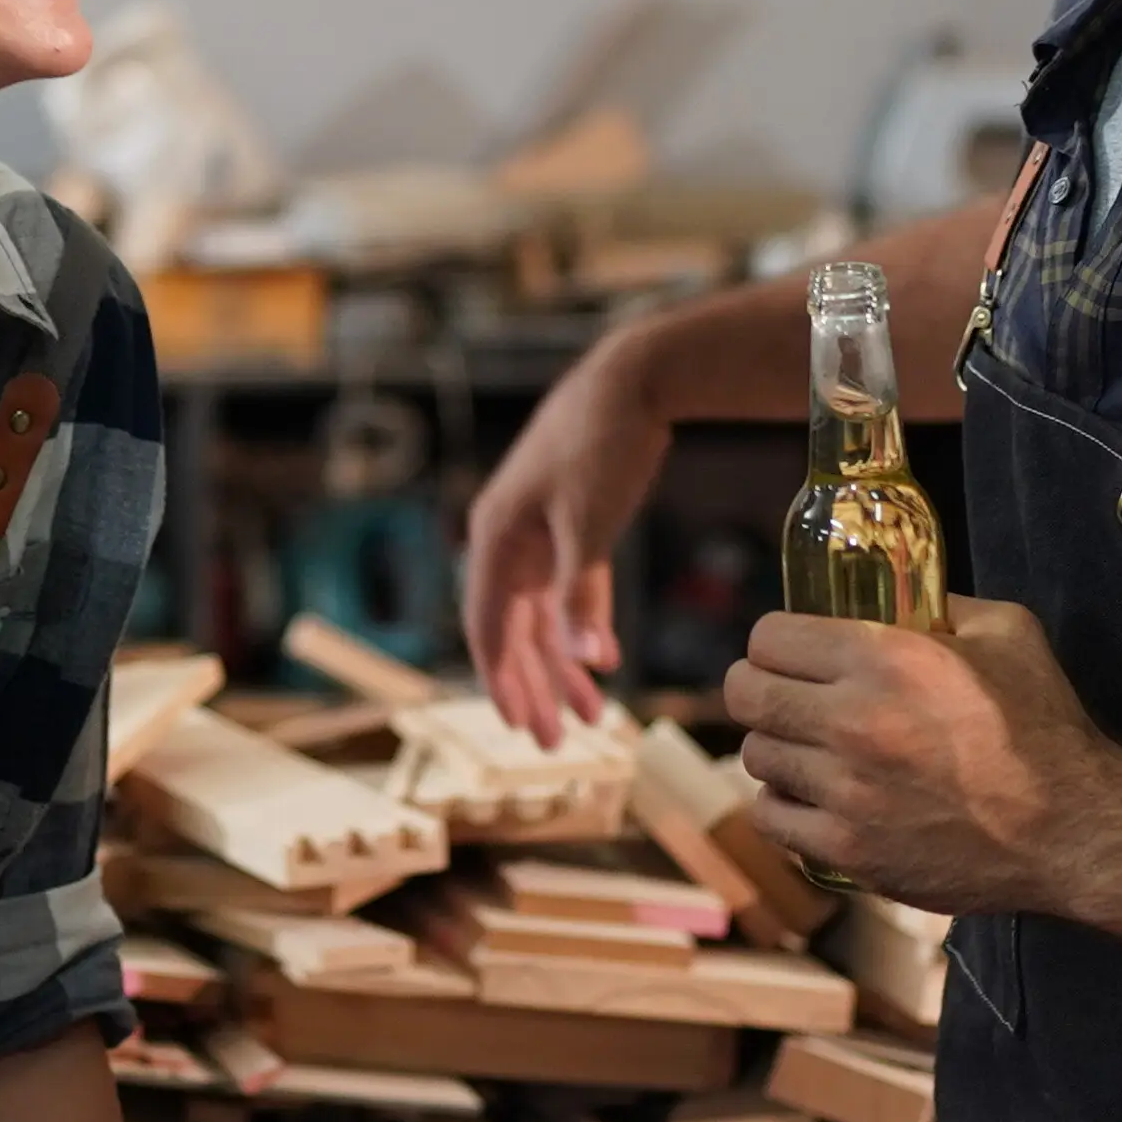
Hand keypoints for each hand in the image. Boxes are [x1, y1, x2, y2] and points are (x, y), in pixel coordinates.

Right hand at [461, 343, 664, 742]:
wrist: (634, 379)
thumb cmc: (603, 444)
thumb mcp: (590, 523)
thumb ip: (582, 595)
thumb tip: (585, 662)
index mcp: (496, 538)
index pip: (487, 626)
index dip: (501, 679)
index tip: (519, 726)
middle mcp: (507, 540)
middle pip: (513, 631)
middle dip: (534, 687)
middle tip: (556, 742)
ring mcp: (536, 533)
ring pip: (542, 618)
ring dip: (562, 667)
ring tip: (590, 717)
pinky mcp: (566, 525)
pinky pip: (564, 594)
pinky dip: (580, 630)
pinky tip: (600, 663)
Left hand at [718, 597, 1121, 914]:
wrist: (1069, 829)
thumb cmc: (1044, 726)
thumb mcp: (1007, 632)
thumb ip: (944, 604)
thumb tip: (901, 593)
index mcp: (885, 659)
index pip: (768, 637)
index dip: (777, 642)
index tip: (792, 653)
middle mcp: (852, 722)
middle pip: (745, 694)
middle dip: (759, 688)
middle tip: (786, 698)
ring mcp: (845, 792)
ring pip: (756, 756)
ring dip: (779, 748)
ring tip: (811, 751)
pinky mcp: (847, 851)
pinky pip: (771, 819)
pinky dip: (785, 806)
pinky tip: (814, 798)